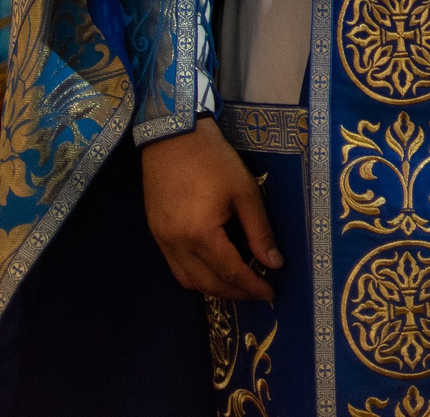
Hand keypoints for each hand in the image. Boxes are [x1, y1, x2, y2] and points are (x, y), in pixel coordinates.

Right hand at [140, 118, 281, 301]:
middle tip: (257, 293)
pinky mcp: (156, 233)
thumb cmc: (214, 159)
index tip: (270, 294)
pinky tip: (213, 270)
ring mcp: (162, 241)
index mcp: (201, 234)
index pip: (230, 271)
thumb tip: (273, 263)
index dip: (252, 286)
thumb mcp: (245, 191)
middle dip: (235, 293)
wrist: (173, 136)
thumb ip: (259, 230)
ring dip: (213, 289)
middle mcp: (177, 244)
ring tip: (238, 286)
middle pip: (208, 284)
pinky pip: (176, 267)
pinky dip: (196, 276)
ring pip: (188, 281)